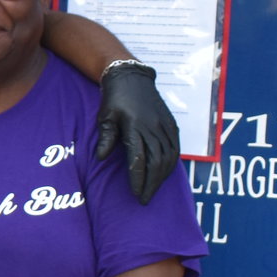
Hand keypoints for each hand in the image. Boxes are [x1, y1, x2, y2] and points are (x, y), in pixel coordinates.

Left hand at [95, 62, 180, 203]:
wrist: (132, 77)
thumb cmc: (114, 98)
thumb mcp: (105, 116)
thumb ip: (105, 137)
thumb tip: (100, 157)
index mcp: (135, 126)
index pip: (139, 159)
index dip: (138, 178)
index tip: (134, 193)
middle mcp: (153, 127)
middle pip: (157, 162)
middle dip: (151, 184)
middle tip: (144, 199)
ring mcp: (165, 125)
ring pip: (169, 158)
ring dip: (162, 178)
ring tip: (152, 190)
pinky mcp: (172, 124)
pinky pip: (176, 149)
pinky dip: (171, 165)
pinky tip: (164, 175)